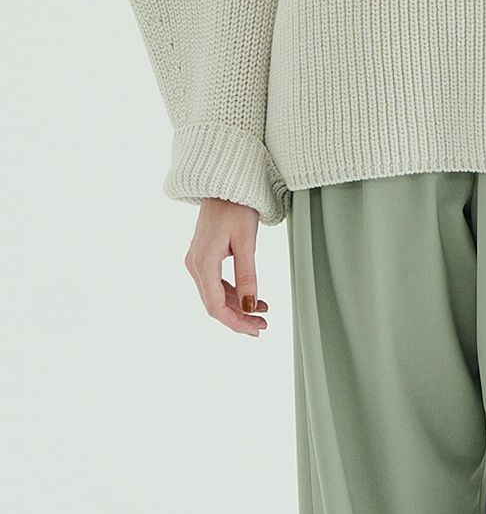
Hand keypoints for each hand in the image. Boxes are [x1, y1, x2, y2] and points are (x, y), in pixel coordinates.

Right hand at [184, 197, 269, 335]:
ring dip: (237, 306)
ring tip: (263, 312)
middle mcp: (195, 264)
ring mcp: (197, 260)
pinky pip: (215, 282)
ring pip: (215, 295)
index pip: (215, 306)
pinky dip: (233, 292)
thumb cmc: (237, 206)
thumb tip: (251, 307)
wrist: (224, 183)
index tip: (256, 330)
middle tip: (262, 326)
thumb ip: (248, 275)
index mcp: (203, 262)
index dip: (235, 322)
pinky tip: (251, 296)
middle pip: (214, 303)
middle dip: (238, 318)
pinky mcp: (203, 256)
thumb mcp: (246, 241)